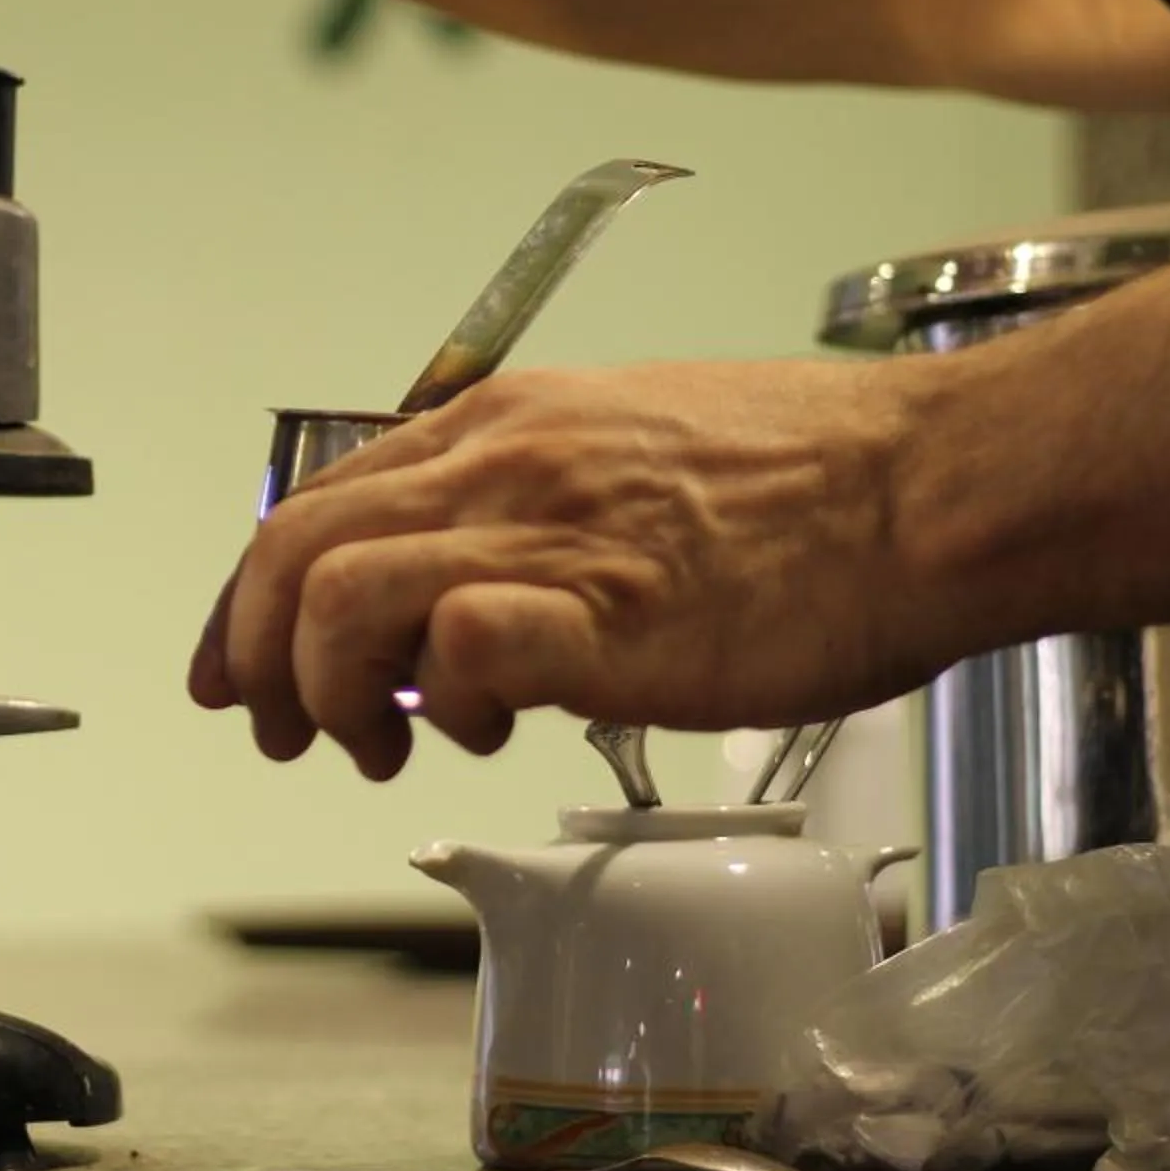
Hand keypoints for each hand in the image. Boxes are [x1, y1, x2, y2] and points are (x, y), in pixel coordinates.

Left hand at [187, 364, 950, 780]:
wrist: (932, 490)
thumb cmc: (814, 488)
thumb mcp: (634, 456)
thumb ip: (535, 513)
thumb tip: (471, 601)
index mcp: (503, 423)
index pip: (317, 502)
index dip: (252, 600)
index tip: (237, 668)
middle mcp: (504, 463)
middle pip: (295, 550)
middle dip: (258, 658)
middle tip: (281, 732)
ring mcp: (550, 534)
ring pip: (343, 596)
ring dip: (330, 691)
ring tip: (383, 747)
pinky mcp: (607, 616)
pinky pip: (462, 645)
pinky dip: (445, 698)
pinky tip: (493, 732)